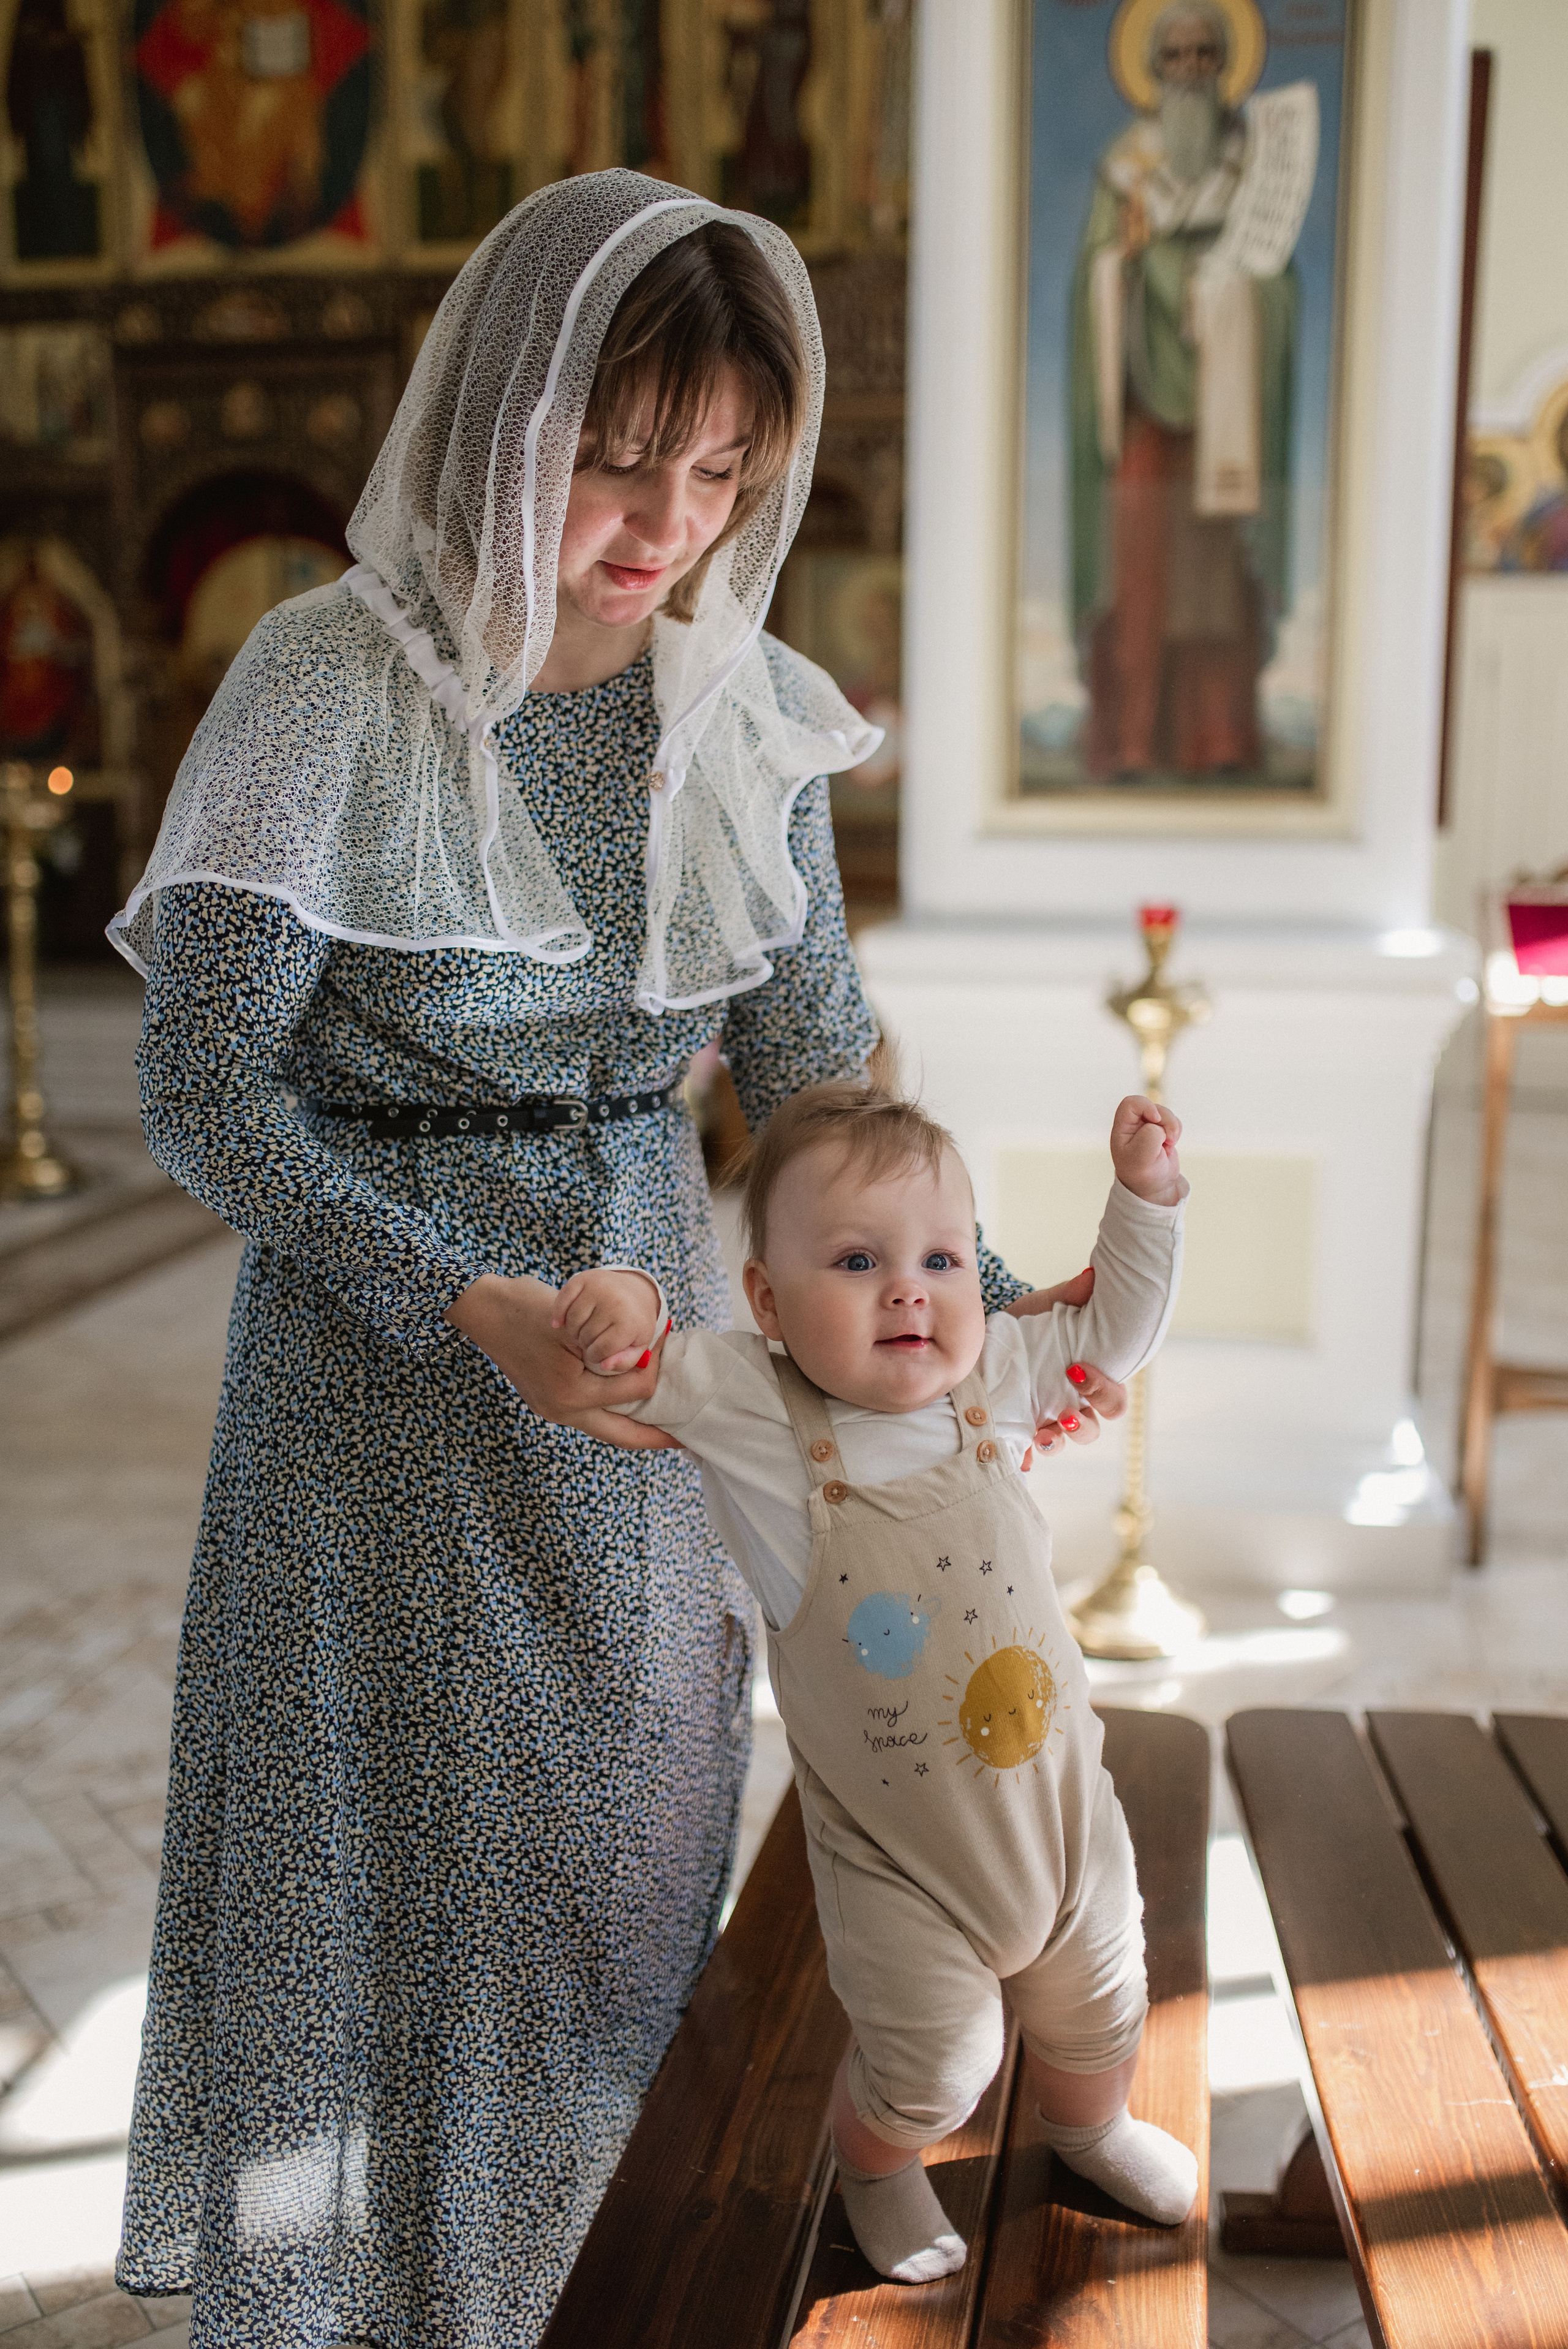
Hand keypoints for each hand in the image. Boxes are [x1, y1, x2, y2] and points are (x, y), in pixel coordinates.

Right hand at [444, 1274, 676, 1449]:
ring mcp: (552, 1409)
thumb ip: (612, 1352)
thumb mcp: (576, 1327)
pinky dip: (613, 1411)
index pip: (633, 1392)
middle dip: (655, 1438)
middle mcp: (561, 1411)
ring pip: (605, 1428)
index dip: (655, 1369)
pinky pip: (589, 1414)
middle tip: (686, 1440)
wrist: (484, 1308)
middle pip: (620, 1436)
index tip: (669, 1348)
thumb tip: (649, 1364)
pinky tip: (629, 1403)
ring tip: (662, 1422)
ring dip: (633, 1425)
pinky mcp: (547, 1400)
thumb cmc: (529, 1310)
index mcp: (571, 1396)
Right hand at [553, 1268, 663, 1372]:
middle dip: (586, 1343)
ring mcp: (598, 1288)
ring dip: (573, 1331)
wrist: (636, 1290)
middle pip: (585, 1337)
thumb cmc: (634, 1324)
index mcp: (630, 1322)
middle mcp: (615, 1302)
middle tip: (592, 1339)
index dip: (596, 1356)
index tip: (598, 1353)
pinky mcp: (584, 1278)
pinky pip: (562, 1302)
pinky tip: (559, 1323)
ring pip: (572, 1322)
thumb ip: (624, 1362)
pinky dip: (558, 1314)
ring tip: (583, 1331)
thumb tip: (604, 1365)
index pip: (600, 1351)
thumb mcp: (637, 1346)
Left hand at [1006, 1270, 1127, 1456]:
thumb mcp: (1044, 1306)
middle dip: (1081, 1428)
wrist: (984, 1335)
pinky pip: (1022, 1453)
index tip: (1078, 1371)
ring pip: (1059, 1444)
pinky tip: (1016, 1456)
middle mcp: (1069, 1406)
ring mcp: (1042, 1421)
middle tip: (1062, 1415)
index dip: (1105, 1393)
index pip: (1113, 1401)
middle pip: (1091, 1431)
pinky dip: (1021, 1457)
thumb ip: (1070, 1295)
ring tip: (1039, 1435)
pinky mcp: (1013, 1428)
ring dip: (1053, 1444)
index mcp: (1087, 1381)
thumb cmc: (1026, 1322)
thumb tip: (1092, 1276)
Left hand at [1110, 1094, 1184, 1205]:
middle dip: (1165, 1120)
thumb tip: (1160, 1125)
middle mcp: (1133, 1124)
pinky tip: (1169, 1146)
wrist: (1154, 1186)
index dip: (1146, 1106)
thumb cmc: (1142, 1173)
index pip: (1131, 1103)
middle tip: (1167, 1139)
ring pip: (1165, 1113)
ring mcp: (1148, 1126)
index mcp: (1122, 1128)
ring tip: (1168, 1145)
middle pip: (1153, 1106)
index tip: (1155, 1120)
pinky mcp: (1162, 1130)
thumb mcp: (1142, 1156)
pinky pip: (1173, 1121)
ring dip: (1172, 1128)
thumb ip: (1150, 1135)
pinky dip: (1176, 1132)